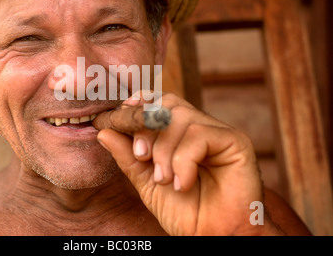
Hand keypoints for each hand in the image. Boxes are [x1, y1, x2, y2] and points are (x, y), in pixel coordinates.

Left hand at [97, 92, 280, 234]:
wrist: (212, 236)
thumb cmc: (184, 211)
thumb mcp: (146, 181)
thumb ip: (127, 155)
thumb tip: (103, 131)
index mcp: (179, 134)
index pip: (157, 102)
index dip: (137, 106)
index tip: (116, 122)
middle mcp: (199, 128)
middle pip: (167, 104)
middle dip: (146, 129)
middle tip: (141, 156)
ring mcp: (218, 132)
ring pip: (180, 118)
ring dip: (164, 151)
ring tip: (164, 179)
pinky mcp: (236, 142)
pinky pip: (199, 134)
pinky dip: (183, 160)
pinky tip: (183, 184)